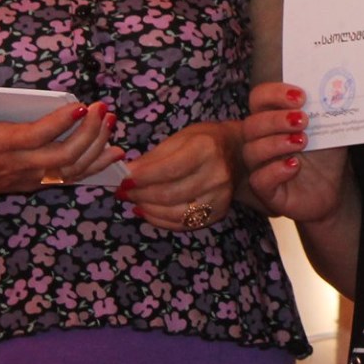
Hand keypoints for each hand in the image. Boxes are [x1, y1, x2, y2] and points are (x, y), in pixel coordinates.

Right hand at [0, 89, 120, 209]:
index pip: (36, 137)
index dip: (60, 123)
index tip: (82, 105)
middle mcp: (18, 165)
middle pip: (63, 155)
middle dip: (89, 134)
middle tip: (105, 110)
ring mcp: (28, 177)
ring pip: (72, 169)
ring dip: (97, 148)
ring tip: (112, 123)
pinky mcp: (34, 182)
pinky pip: (70, 178)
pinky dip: (95, 166)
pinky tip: (114, 152)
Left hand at [120, 120, 239, 231]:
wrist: (240, 153)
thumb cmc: (204, 141)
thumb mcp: (180, 138)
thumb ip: (153, 157)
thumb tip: (126, 173)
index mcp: (206, 149)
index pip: (168, 169)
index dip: (142, 178)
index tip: (123, 179)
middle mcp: (216, 175)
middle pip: (170, 194)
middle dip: (140, 194)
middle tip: (123, 192)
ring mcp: (220, 197)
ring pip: (175, 213)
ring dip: (147, 209)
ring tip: (134, 201)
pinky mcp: (218, 213)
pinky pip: (183, 224)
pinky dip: (160, 220)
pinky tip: (147, 211)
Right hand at [241, 83, 349, 222]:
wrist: (335, 188)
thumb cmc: (326, 154)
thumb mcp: (330, 126)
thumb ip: (328, 107)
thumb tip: (337, 86)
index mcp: (272, 119)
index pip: (259, 99)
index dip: (274, 94)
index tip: (300, 97)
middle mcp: (261, 141)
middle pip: (251, 125)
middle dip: (276, 119)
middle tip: (302, 120)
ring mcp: (261, 166)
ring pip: (251, 151)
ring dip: (276, 143)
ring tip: (302, 141)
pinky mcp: (267, 191)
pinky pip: (259, 180)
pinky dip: (275, 170)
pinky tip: (295, 165)